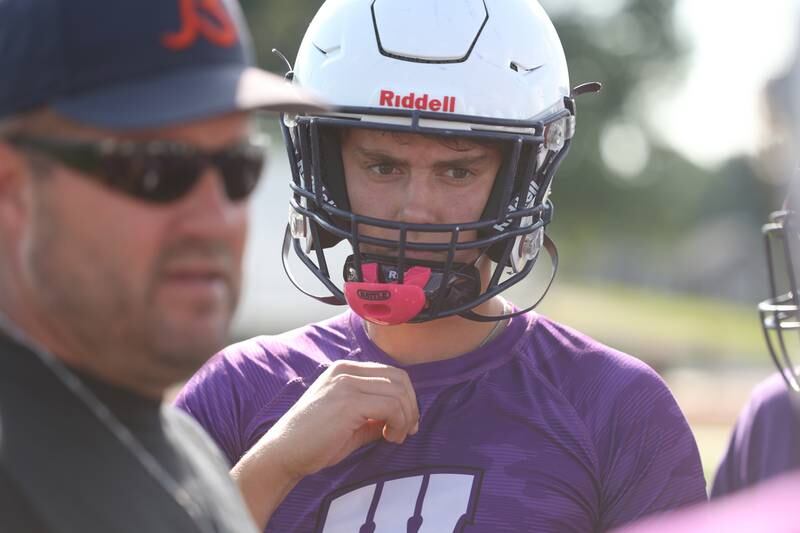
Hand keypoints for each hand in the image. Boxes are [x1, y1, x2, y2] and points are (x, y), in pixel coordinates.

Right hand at [231, 360, 418, 527]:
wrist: (282, 454)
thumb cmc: (313, 442)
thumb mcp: (350, 423)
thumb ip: (375, 416)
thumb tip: (403, 420)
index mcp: (344, 370)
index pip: (391, 374)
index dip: (406, 398)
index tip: (406, 424)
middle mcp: (346, 370)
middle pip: (399, 378)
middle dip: (410, 406)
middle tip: (407, 431)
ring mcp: (346, 382)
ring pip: (398, 391)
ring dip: (405, 417)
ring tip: (394, 437)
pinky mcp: (348, 400)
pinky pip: (391, 405)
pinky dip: (398, 423)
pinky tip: (388, 438)